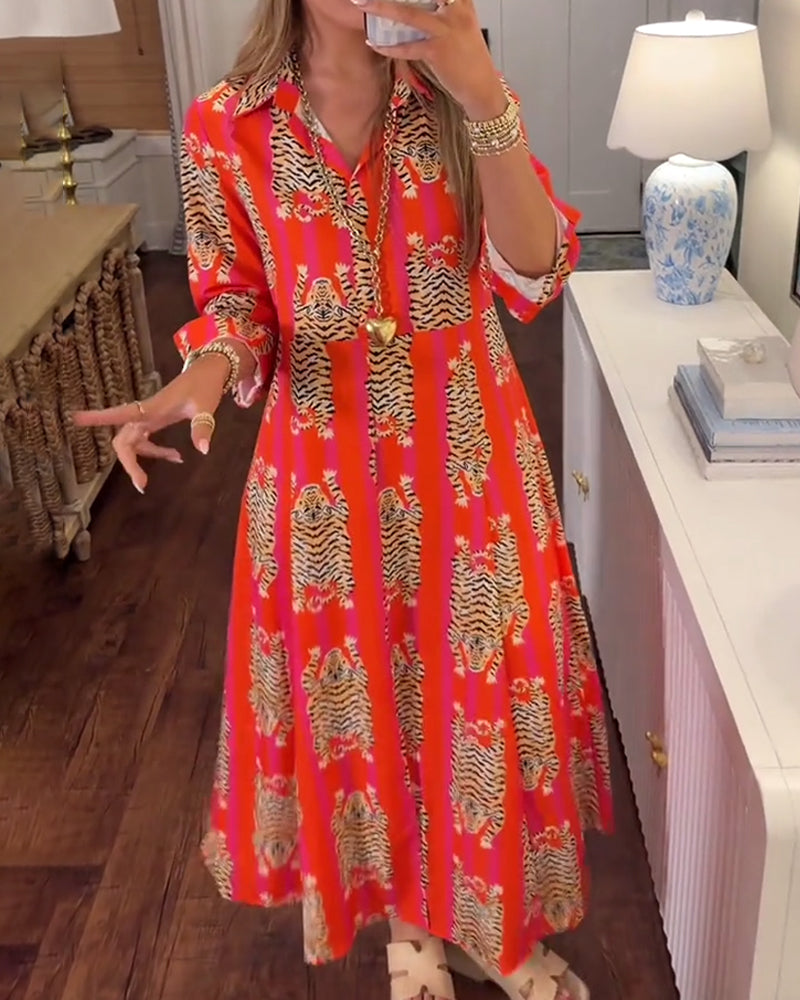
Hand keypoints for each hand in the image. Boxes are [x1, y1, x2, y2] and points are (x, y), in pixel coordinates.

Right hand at [70, 353, 229, 493]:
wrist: (208, 371)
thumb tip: (203, 450)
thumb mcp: (206, 406)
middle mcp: (144, 413)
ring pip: (134, 443)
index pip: (119, 414)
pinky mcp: (155, 420)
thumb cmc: (204, 385)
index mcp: (151, 408)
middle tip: (142, 486)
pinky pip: (146, 440)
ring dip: (148, 457)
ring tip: (177, 459)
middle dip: (130, 463)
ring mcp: (148, 417)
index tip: (74, 418)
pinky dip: (158, 451)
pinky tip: (178, 457)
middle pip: (123, 440)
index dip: (97, 417)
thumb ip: (202, 427)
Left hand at [357, 0, 505, 117]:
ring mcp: (446, 31)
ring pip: (409, 16)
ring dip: (382, 7)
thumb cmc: (470, 58)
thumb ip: (446, 11)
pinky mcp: (437, 52)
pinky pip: (406, 48)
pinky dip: (388, 47)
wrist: (482, 87)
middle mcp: (455, 12)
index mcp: (462, 2)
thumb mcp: (463, 26)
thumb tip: (418, 6)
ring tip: (361, 3)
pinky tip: (374, 43)